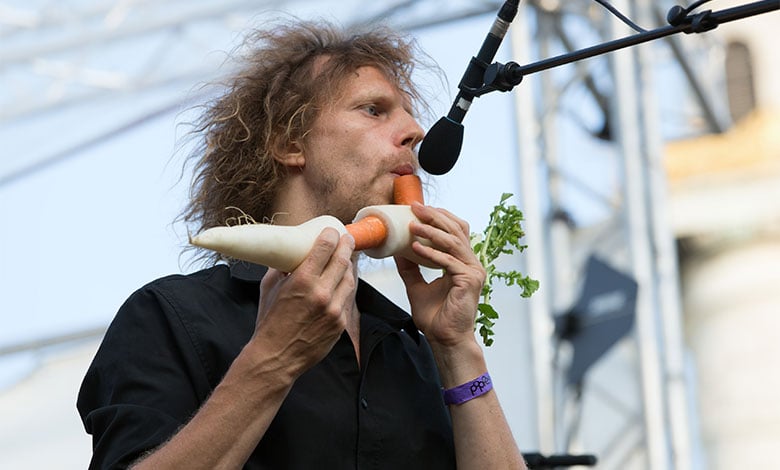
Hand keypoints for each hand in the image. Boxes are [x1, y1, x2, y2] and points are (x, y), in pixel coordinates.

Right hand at [251, 228, 356, 377]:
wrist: (276, 357)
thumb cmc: (269, 323)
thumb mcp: (268, 289)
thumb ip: (280, 269)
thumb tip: (287, 256)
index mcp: (302, 281)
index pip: (325, 248)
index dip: (331, 236)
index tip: (332, 231)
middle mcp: (321, 293)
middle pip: (342, 260)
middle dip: (346, 245)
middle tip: (346, 238)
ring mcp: (334, 310)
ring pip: (349, 279)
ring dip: (349, 266)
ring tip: (346, 259)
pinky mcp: (340, 323)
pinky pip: (348, 299)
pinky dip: (345, 287)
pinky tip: (342, 282)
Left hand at [394, 203, 485, 348]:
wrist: (444, 339)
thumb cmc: (435, 316)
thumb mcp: (416, 286)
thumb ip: (410, 268)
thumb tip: (397, 250)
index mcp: (462, 262)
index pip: (455, 230)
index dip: (439, 216)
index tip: (419, 208)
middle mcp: (471, 263)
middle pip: (456, 230)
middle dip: (435, 216)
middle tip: (415, 207)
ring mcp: (474, 271)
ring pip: (453, 242)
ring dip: (431, 231)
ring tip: (412, 225)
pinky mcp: (470, 281)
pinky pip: (449, 262)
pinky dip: (431, 253)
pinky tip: (415, 248)